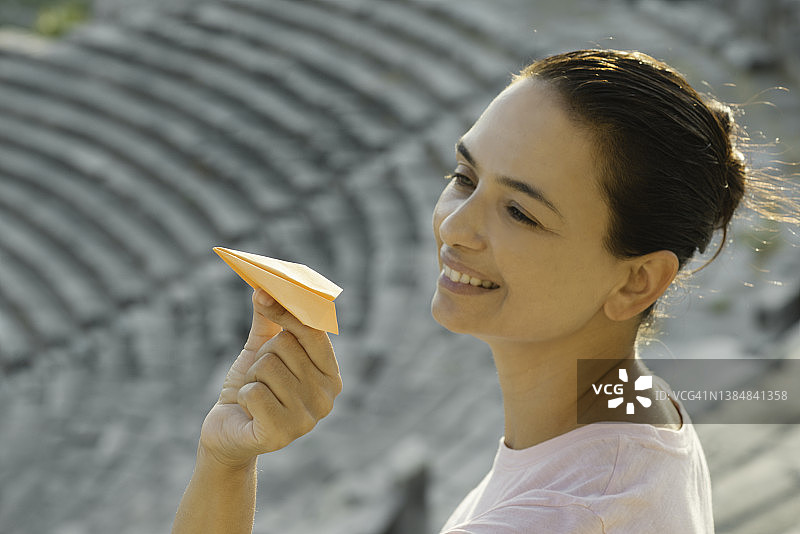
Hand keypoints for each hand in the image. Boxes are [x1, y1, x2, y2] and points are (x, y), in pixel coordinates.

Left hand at [199, 289, 341, 468]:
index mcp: (331, 374)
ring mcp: (307, 420)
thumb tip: (265, 287)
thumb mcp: (262, 351)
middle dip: (262, 356)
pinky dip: (243, 397)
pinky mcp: (281, 435)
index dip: (286, 310)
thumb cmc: (252, 388)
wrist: (228, 433)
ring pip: (267, 367)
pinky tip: (249, 411)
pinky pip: (254, 392)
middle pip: (286, 345)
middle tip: (261, 377)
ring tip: (255, 395)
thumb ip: (270, 321)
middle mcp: (327, 398)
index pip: (313, 330)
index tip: (263, 294)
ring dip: (251, 378)